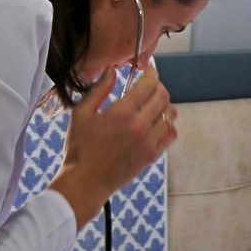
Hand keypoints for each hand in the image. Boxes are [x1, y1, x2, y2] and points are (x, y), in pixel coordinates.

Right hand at [49, 65, 176, 227]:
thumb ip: (99, 90)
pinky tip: (155, 123)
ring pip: (170, 114)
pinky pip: (171, 134)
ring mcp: (149, 142)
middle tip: (149, 85)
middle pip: (163, 96)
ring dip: (164, 105)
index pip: (149, 84)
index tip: (148, 68)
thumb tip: (112, 71)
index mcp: (122, 113)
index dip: (151, 72)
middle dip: (158, 86)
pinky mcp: (152, 156)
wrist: (86, 182)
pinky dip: (167, 124)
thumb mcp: (81, 114)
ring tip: (151, 104)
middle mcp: (140, 126)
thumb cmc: (79, 148)